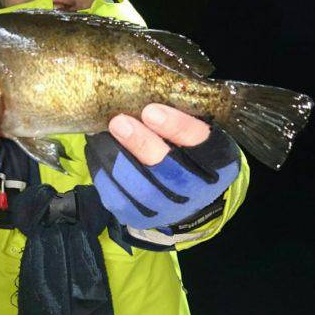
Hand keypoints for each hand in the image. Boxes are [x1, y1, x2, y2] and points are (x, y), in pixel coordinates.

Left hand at [85, 104, 240, 229]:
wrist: (188, 201)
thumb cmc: (190, 156)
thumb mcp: (197, 137)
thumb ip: (180, 121)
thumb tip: (143, 96)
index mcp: (216, 161)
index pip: (199, 142)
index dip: (175, 127)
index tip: (151, 110)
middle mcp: (195, 189)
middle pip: (166, 168)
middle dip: (140, 144)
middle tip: (119, 122)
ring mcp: (168, 208)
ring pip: (140, 187)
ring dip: (117, 158)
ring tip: (102, 134)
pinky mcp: (141, 217)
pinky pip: (118, 198)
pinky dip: (104, 172)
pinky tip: (98, 150)